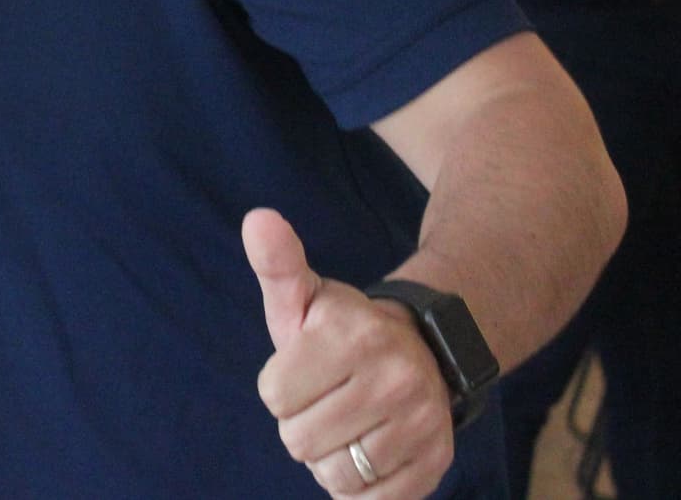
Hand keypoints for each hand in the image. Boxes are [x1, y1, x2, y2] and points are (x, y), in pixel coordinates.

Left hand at [244, 209, 455, 498]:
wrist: (423, 352)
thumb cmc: (341, 329)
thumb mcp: (305, 296)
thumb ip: (276, 264)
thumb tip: (258, 220)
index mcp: (355, 336)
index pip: (273, 396)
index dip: (280, 387)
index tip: (304, 370)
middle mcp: (396, 380)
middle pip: (298, 441)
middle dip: (301, 423)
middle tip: (327, 398)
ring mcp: (421, 425)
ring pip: (334, 474)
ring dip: (329, 457)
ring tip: (347, 423)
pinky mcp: (435, 463)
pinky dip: (359, 486)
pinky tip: (367, 450)